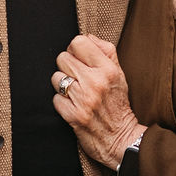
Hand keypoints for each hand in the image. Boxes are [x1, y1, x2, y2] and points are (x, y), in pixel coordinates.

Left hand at [53, 33, 143, 170]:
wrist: (121, 139)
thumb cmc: (118, 103)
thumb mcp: (119, 74)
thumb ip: (105, 51)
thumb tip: (86, 37)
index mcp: (108, 69)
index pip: (78, 42)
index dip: (76, 50)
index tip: (80, 60)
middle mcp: (95, 83)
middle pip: (62, 58)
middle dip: (67, 67)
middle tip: (77, 78)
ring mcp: (83, 100)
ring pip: (56, 78)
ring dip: (62, 85)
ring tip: (76, 92)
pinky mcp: (73, 116)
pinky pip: (55, 99)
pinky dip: (62, 103)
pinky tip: (74, 106)